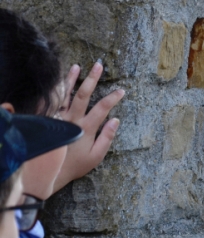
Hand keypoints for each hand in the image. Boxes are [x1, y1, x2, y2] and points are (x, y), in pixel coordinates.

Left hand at [53, 61, 124, 191]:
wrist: (48, 172)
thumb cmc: (75, 165)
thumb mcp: (96, 156)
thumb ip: (107, 138)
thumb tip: (116, 120)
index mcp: (86, 128)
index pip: (103, 108)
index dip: (113, 98)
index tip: (122, 90)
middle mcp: (71, 120)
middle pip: (83, 95)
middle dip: (92, 79)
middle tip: (98, 65)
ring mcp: (57, 118)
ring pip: (64, 95)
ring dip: (71, 79)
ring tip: (77, 67)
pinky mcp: (47, 120)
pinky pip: (49, 102)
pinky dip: (53, 90)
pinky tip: (57, 81)